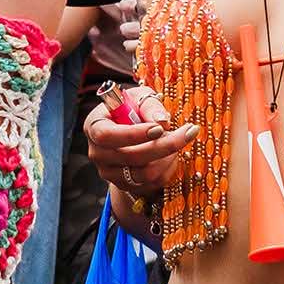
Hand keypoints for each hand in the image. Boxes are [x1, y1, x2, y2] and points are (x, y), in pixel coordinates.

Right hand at [86, 80, 196, 196]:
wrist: (129, 130)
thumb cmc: (133, 108)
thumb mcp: (139, 98)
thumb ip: (150, 105)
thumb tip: (162, 121)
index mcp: (94, 126)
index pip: (107, 135)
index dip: (134, 134)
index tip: (160, 128)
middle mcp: (97, 152)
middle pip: (131, 157)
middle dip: (164, 145)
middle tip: (188, 132)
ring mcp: (109, 172)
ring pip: (145, 173)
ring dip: (169, 157)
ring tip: (179, 140)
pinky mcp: (124, 185)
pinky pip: (153, 182)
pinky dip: (169, 168)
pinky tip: (173, 153)